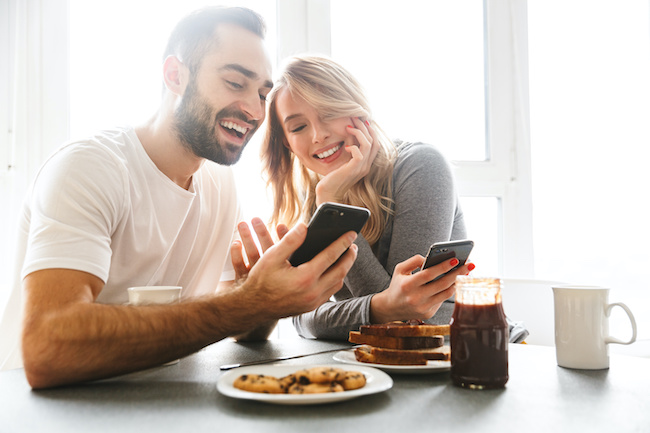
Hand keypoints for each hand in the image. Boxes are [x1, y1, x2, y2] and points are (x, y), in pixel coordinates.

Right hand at [238, 222, 358, 318]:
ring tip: (346, 257)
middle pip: (340, 271)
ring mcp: (312, 302)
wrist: (252, 307)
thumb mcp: (271, 257)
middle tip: (354, 245)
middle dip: (349, 257)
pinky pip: (329, 292)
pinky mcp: (310, 308)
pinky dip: (335, 280)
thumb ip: (289, 241)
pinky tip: (333, 271)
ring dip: (344, 269)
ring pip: (337, 284)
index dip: (342, 243)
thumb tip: (305, 226)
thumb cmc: (260, 280)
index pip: (330, 256)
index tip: (352, 233)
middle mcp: (312, 292)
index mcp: (304, 278)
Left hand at [315, 117, 379, 204]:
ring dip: (359, 132)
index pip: (375, 144)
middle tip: (355, 118)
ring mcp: (361, 168)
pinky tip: (346, 146)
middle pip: (374, 141)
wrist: (328, 193)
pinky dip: (354, 146)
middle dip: (365, 127)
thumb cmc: (332, 179)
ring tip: (349, 126)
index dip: (370, 131)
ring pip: (368, 144)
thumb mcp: (343, 164)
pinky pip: (359, 153)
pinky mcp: (353, 169)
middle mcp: (366, 166)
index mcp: (365, 164)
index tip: (361, 122)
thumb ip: (349, 154)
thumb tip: (349, 141)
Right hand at [369, 256, 475, 323]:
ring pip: (446, 294)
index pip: (428, 274)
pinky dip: (449, 290)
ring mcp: (423, 308)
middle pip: (442, 284)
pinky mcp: (428, 314)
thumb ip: (414, 260)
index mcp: (407, 285)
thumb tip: (430, 258)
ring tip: (466, 273)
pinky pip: (442, 300)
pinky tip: (455, 282)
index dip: (443, 267)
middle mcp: (415, 298)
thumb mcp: (400, 269)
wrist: (390, 307)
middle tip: (469, 265)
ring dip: (457, 282)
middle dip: (457, 273)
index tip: (455, 259)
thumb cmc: (398, 285)